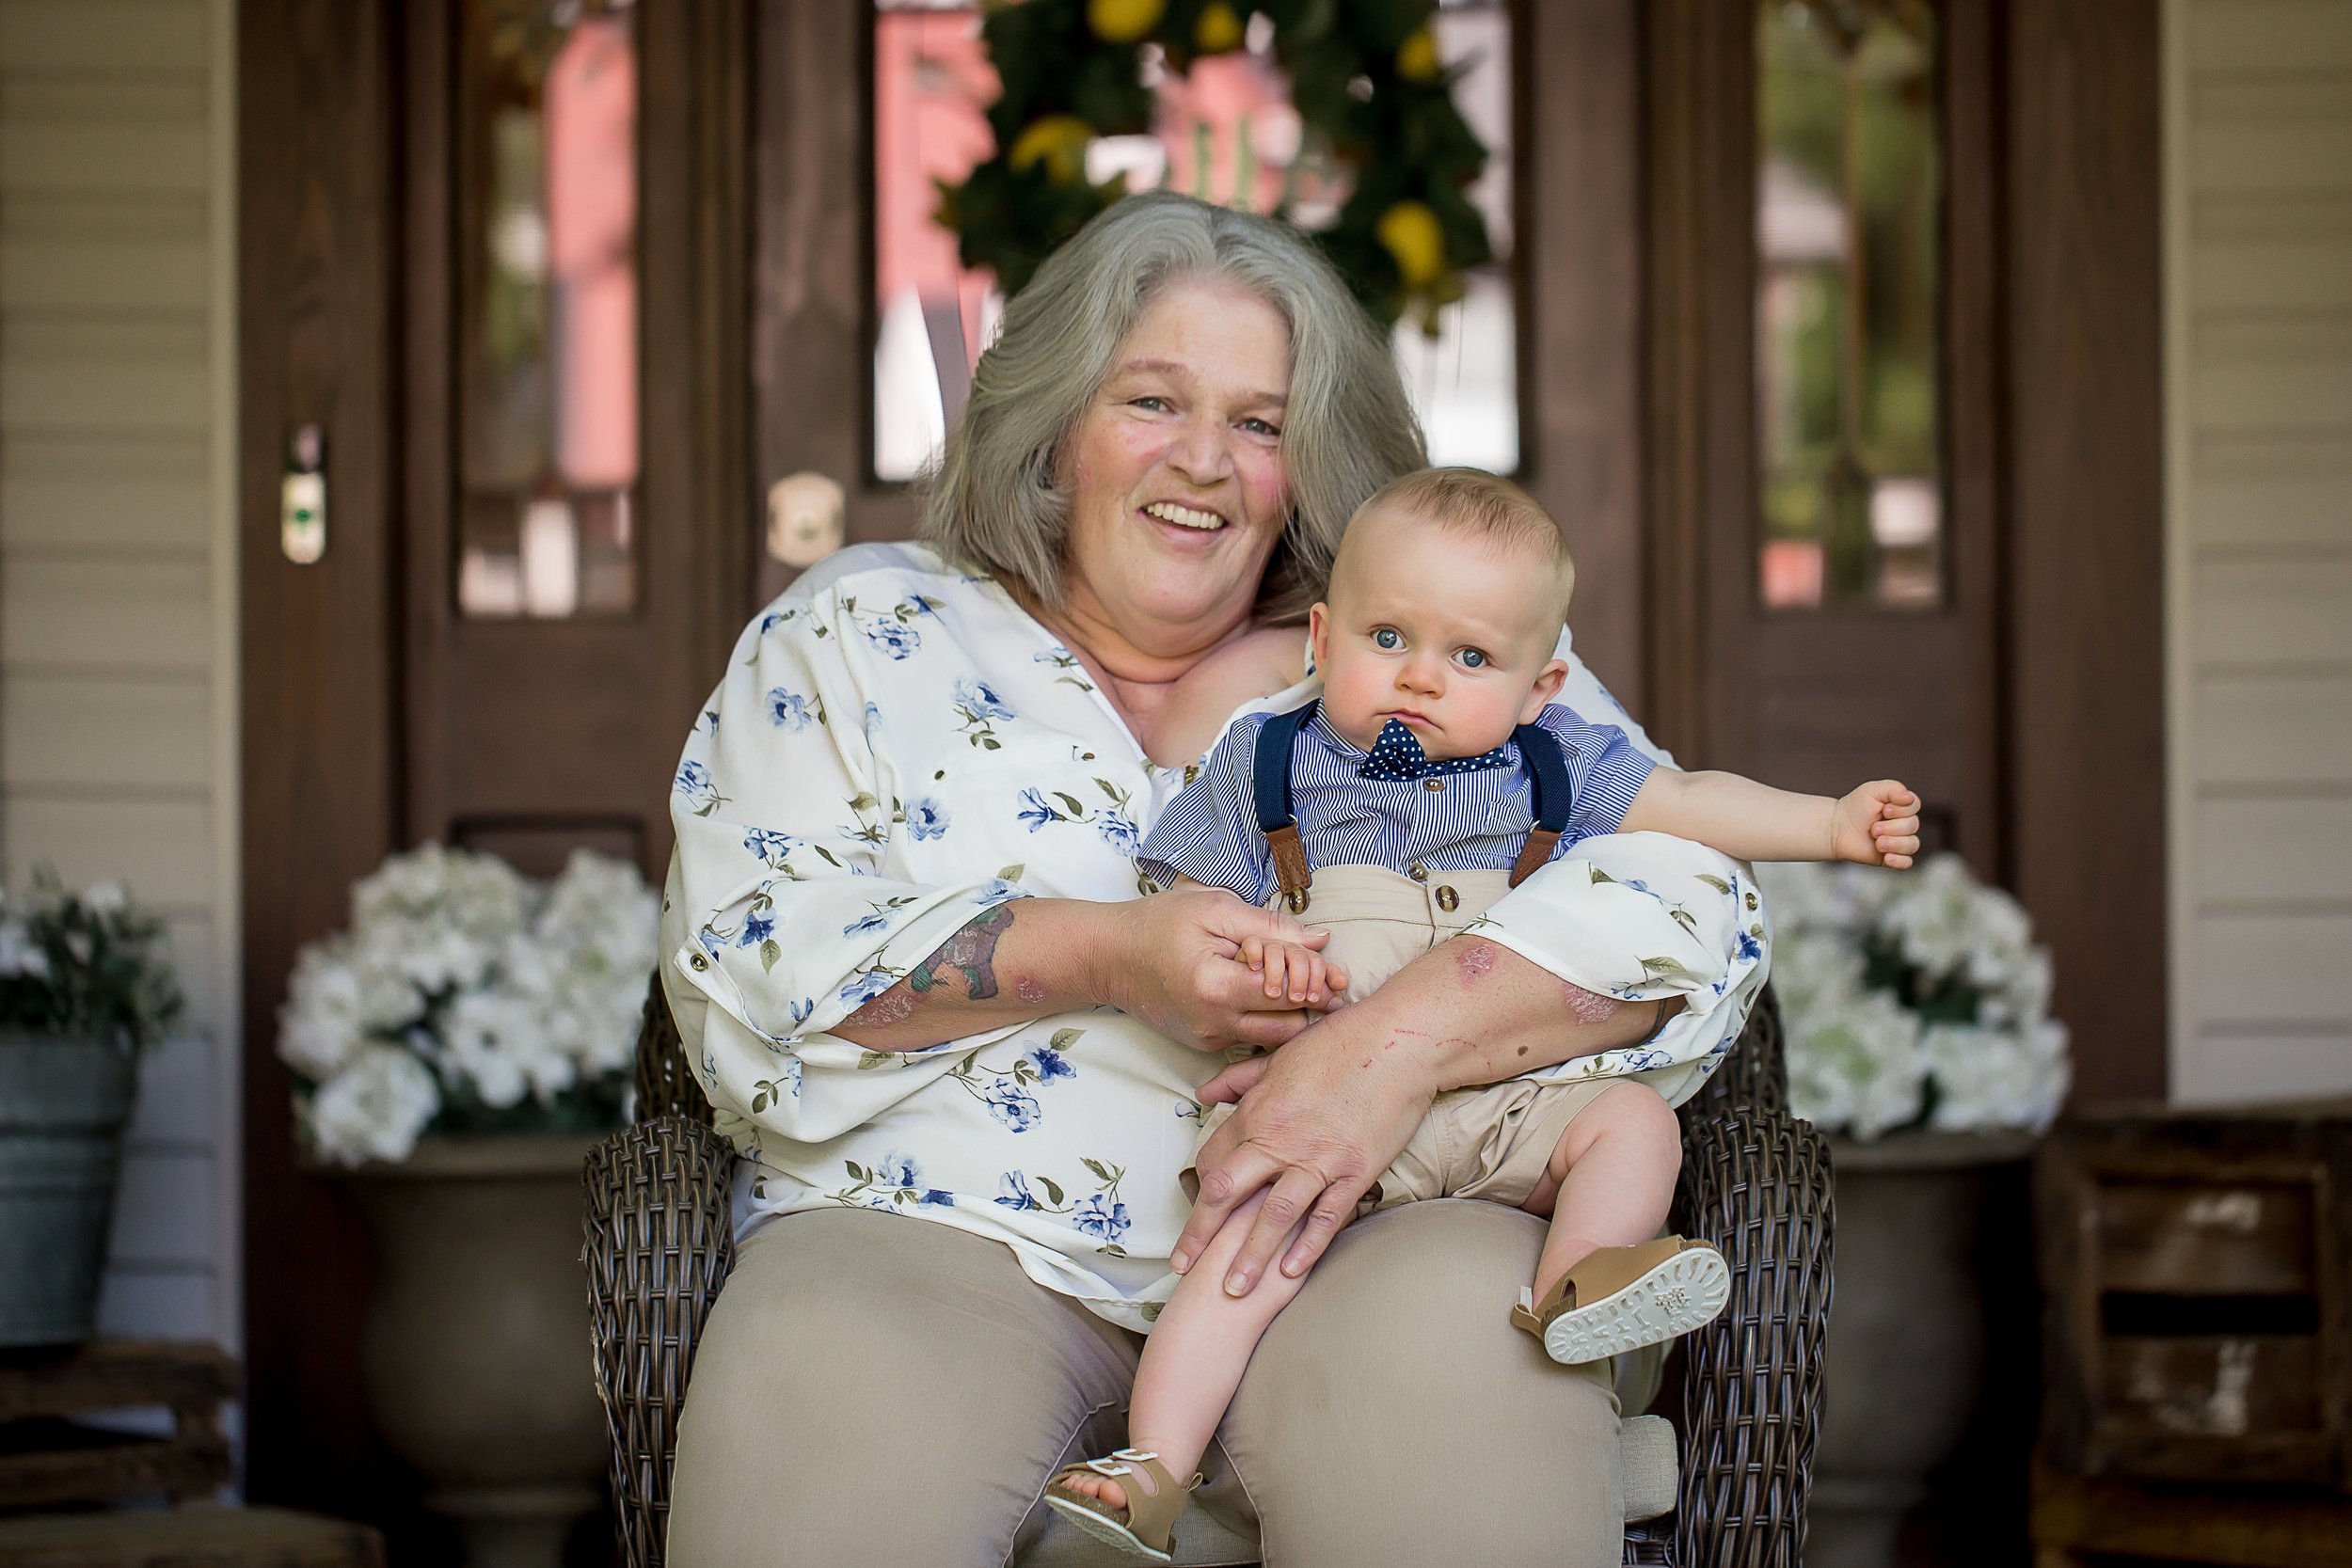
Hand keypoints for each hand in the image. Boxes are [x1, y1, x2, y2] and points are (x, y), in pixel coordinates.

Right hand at [1100, 884, 1343, 1052]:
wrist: (1108, 956)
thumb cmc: (1158, 923)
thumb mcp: (1215, 909)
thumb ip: (1270, 926)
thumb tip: (1320, 940)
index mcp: (1217, 987)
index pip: (1289, 994)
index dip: (1316, 980)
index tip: (1330, 969)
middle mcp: (1214, 1024)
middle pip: (1289, 1027)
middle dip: (1313, 1004)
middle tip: (1327, 981)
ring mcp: (1208, 1039)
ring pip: (1273, 1040)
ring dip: (1293, 1016)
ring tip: (1300, 988)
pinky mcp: (1204, 1044)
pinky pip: (1249, 1038)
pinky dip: (1266, 1020)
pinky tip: (1268, 997)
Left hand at [1171, 997, 1435, 1295]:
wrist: (1396, 1044)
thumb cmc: (1339, 1043)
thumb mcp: (1278, 1055)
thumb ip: (1238, 1080)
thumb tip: (1203, 1094)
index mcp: (1257, 1111)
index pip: (1213, 1158)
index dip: (1198, 1186)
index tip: (1193, 1210)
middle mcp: (1279, 1140)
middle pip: (1226, 1193)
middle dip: (1200, 1234)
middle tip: (1183, 1266)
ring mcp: (1318, 1160)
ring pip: (1273, 1216)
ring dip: (1250, 1256)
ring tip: (1234, 1290)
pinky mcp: (1355, 1172)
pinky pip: (1327, 1218)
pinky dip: (1308, 1247)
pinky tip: (1291, 1273)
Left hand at [1834, 780, 1922, 867]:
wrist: (1837, 828)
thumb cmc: (1854, 808)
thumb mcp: (1871, 790)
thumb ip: (1893, 788)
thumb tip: (1909, 798)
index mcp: (1902, 807)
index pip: (1914, 806)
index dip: (1900, 810)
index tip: (1883, 810)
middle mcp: (1904, 824)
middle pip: (1912, 826)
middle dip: (1891, 827)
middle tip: (1873, 828)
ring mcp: (1899, 841)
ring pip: (1912, 845)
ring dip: (1893, 843)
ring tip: (1876, 842)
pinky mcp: (1892, 857)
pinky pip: (1907, 862)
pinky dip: (1899, 860)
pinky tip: (1887, 857)